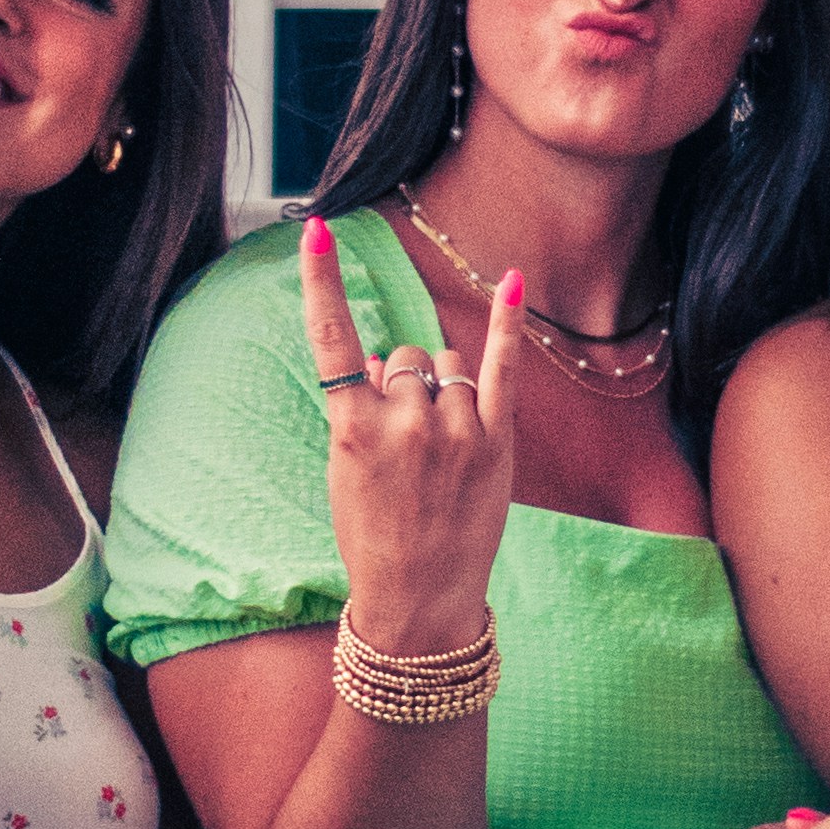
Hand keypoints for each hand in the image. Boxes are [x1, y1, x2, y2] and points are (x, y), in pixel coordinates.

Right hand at [301, 211, 516, 668]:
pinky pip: (502, 368)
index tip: (316, 227)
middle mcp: (404, 420)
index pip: (332, 338)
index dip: (322, 280)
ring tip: (440, 449)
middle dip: (403, 384)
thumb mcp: (346, 473)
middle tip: (406, 446)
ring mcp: (454, 428)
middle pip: (403, 355)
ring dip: (443, 388)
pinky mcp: (497, 440)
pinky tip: (513, 279)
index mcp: (352, 427)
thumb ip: (362, 411)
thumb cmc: (374, 535)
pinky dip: (507, 323)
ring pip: (446, 363)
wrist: (420, 600)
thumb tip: (384, 362)